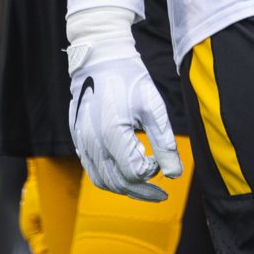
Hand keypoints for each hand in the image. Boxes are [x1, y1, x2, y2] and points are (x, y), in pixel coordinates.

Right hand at [66, 7, 179, 201]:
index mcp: (113, 134)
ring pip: (101, 180)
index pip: (134, 173)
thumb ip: (165, 143)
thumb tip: (176, 175)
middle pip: (117, 183)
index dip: (152, 173)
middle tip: (161, 194)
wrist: (100, 59)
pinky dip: (108, 178)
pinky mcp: (77, 139)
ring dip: (124, 189)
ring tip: (144, 188)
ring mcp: (82, 142)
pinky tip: (124, 173)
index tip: (160, 160)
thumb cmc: (130, 80)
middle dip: (141, 192)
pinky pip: (91, 169)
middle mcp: (92, 143)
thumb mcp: (154, 108)